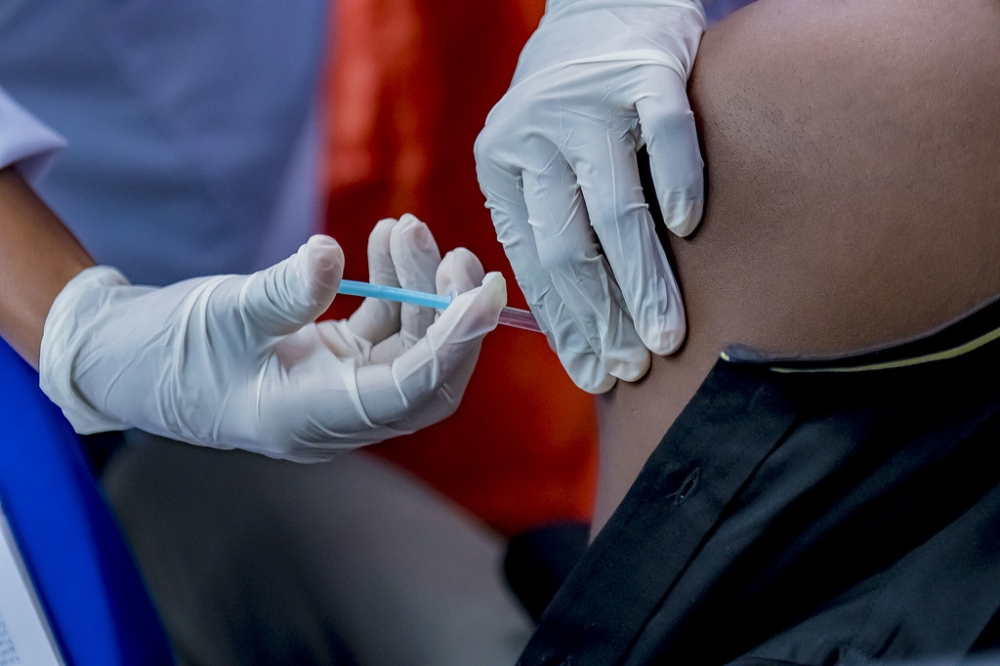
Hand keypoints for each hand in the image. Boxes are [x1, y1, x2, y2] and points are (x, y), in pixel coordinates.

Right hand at [39, 214, 505, 461]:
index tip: (483, 297)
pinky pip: (383, 329)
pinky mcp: (333, 361)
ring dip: (418, 289)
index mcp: (311, 418)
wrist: (130, 360)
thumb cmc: (167, 349)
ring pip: (407, 345)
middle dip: (450, 317)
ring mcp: (338, 387)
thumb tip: (334, 256)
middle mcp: (336, 413)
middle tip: (458, 258)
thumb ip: (284, 290)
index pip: (405, 392)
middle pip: (423, 375)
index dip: (452, 347)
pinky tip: (385, 242)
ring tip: (406, 229)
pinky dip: (392, 288)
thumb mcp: (222, 313)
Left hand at [475, 0, 705, 392]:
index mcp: (501, 165)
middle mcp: (534, 136)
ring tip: (664, 334)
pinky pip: (667, 136)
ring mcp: (588, 103)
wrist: (604, 5)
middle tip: (632, 367)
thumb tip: (575, 323)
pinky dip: (678, 182)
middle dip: (603, 318)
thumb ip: (544, 224)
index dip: (565, 325)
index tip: (592, 373)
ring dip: (642, 279)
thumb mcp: (534, 160)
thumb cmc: (573, 106)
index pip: (533, 263)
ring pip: (614, 206)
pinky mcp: (645, 72)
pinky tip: (687, 228)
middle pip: (569, 245)